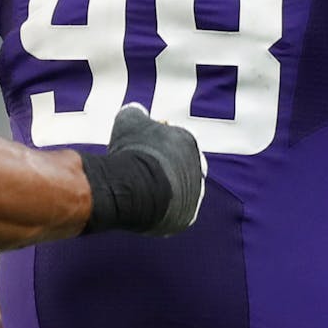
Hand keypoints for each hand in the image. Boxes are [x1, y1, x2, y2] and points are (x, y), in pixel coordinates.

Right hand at [79, 103, 206, 236]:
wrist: (135, 187)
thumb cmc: (133, 151)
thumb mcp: (129, 120)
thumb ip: (136, 112)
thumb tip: (136, 111)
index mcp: (188, 141)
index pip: (174, 139)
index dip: (154, 142)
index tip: (139, 147)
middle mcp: (198, 166)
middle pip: (178, 165)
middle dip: (161, 166)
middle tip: (139, 169)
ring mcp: (195, 192)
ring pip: (178, 190)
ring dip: (163, 189)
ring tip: (138, 189)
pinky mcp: (188, 216)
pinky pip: (175, 211)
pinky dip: (162, 209)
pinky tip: (145, 206)